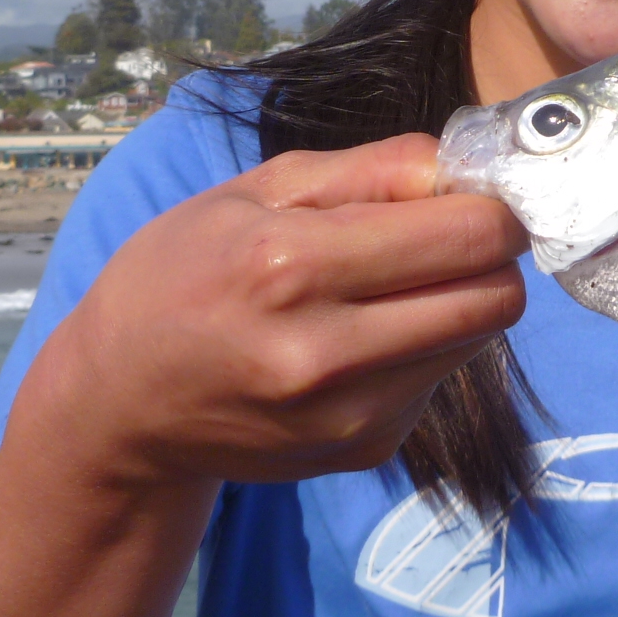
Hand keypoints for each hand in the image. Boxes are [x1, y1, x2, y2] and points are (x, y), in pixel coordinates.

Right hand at [32, 133, 529, 488]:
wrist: (121, 405)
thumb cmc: (180, 276)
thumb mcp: (252, 193)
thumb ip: (367, 169)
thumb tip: (459, 164)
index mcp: (292, 264)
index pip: (468, 234)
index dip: (490, 205)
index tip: (470, 194)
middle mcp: (325, 350)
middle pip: (496, 296)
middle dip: (489, 255)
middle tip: (447, 237)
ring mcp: (348, 414)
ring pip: (477, 340)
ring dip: (456, 303)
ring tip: (389, 288)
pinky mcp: (362, 451)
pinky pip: (438, 382)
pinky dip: (421, 351)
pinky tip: (359, 342)